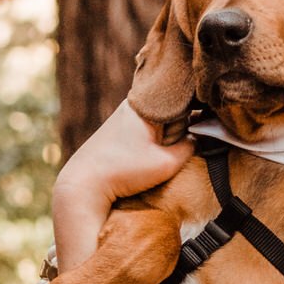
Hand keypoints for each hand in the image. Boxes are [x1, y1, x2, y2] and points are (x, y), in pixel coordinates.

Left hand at [52, 101, 192, 249]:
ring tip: (150, 157)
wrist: (84, 184)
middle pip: (172, 111)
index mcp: (147, 102)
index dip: (196, 115)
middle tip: (165, 151)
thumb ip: (191, 146)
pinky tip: (141, 158)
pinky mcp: (119, 130)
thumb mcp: (168, 162)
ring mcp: (125, 115)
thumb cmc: (125, 171)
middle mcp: (134, 103)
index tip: (198, 131)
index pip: (185, 100)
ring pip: (160, 123)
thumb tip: (198, 138)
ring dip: (163, 138)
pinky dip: (150, 143)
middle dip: (177, 129)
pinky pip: (146, 131)